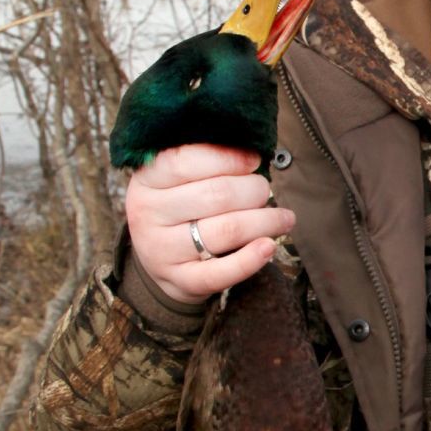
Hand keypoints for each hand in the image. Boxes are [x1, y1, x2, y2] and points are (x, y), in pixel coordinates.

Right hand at [125, 144, 294, 302]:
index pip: (185, 162)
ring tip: (284, 218)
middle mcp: (148, 214)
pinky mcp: (179, 281)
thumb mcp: (174, 179)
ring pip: (226, 231)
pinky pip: (219, 273)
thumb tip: (252, 150)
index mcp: (146, 179)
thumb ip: (204, 161)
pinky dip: (250, 260)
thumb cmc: (178, 207)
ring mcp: (161, 251)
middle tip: (266, 191)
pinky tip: (269, 247)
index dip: (228, 158)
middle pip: (216, 195)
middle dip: (253, 190)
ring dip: (265, 221)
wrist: (158, 261)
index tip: (254, 160)